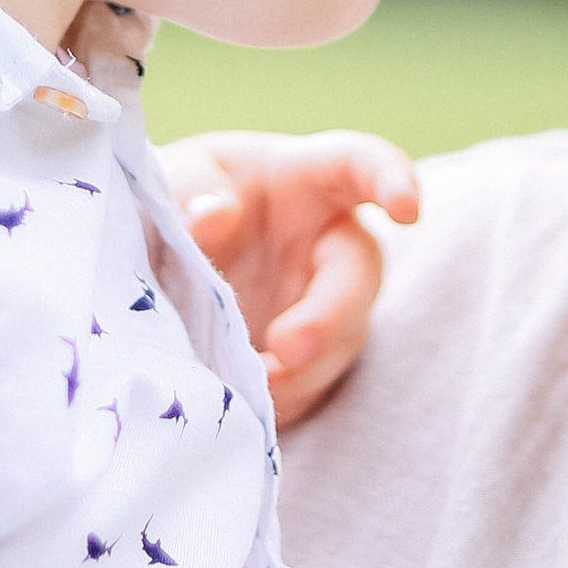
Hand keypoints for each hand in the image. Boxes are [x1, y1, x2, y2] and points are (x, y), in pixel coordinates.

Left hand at [162, 130, 420, 430]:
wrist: (159, 266)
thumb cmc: (179, 199)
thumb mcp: (172, 177)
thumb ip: (187, 188)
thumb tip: (214, 216)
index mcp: (302, 178)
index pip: (359, 164)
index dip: (393, 180)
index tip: (408, 209)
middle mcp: (325, 242)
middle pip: (358, 274)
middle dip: (331, 316)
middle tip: (286, 349)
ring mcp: (322, 303)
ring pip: (340, 340)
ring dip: (302, 372)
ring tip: (252, 388)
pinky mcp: (308, 359)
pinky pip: (310, 385)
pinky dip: (282, 399)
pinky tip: (242, 402)